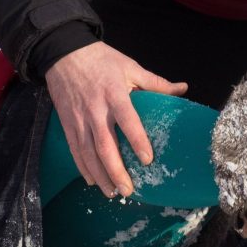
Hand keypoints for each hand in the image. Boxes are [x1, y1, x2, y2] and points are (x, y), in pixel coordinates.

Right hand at [44, 41, 187, 197]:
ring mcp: (79, 118)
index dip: (137, 140)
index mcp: (114, 94)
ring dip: (100, 175)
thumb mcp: (130, 66)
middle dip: (116, 170)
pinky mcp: (67, 123)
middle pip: (105, 145)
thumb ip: (156, 82)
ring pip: (88, 153)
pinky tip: (92, 181)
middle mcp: (95, 110)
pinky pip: (75, 149)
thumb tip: (183, 89)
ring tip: (112, 192)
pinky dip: (83, 167)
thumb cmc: (101, 60)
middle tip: (129, 190)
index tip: (147, 160)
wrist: (63, 54)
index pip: (127, 120)